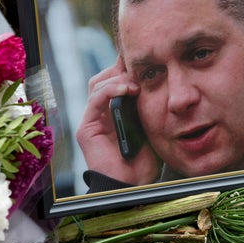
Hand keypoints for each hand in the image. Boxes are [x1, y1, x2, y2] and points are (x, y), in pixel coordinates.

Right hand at [76, 57, 159, 184]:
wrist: (134, 184)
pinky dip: (110, 89)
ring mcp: (92, 119)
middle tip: (140, 66)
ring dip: (118, 77)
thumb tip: (156, 79)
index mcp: (115, 109)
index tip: (144, 59)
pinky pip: (95, 100)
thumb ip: (147, 103)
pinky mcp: (87, 128)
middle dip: (122, 68)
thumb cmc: (145, 158)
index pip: (116, 78)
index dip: (127, 67)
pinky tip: (126, 88)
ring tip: (136, 81)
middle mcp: (101, 112)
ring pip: (98, 84)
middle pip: (105, 77)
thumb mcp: (150, 123)